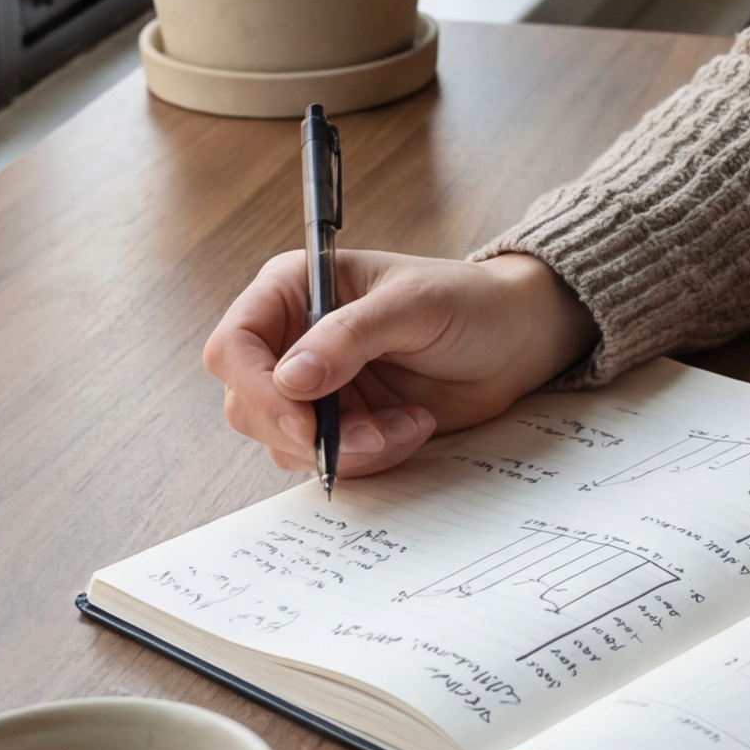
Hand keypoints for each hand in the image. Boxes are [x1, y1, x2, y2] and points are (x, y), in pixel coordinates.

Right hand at [202, 248, 598, 479]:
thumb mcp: (413, 305)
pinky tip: (413, 427)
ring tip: (406, 423)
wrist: (515, 340)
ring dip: (347, 448)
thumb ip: (350, 336)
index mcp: (293, 289)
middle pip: (246, 404)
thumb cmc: (466, 302)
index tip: (305, 421)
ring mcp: (315, 387)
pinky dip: (369, 457)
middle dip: (305, 431)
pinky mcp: (343, 424)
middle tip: (371, 433)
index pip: (234, 344)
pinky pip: (328, 460)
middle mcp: (292, 339)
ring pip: (285, 442)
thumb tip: (291, 378)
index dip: (257, 389)